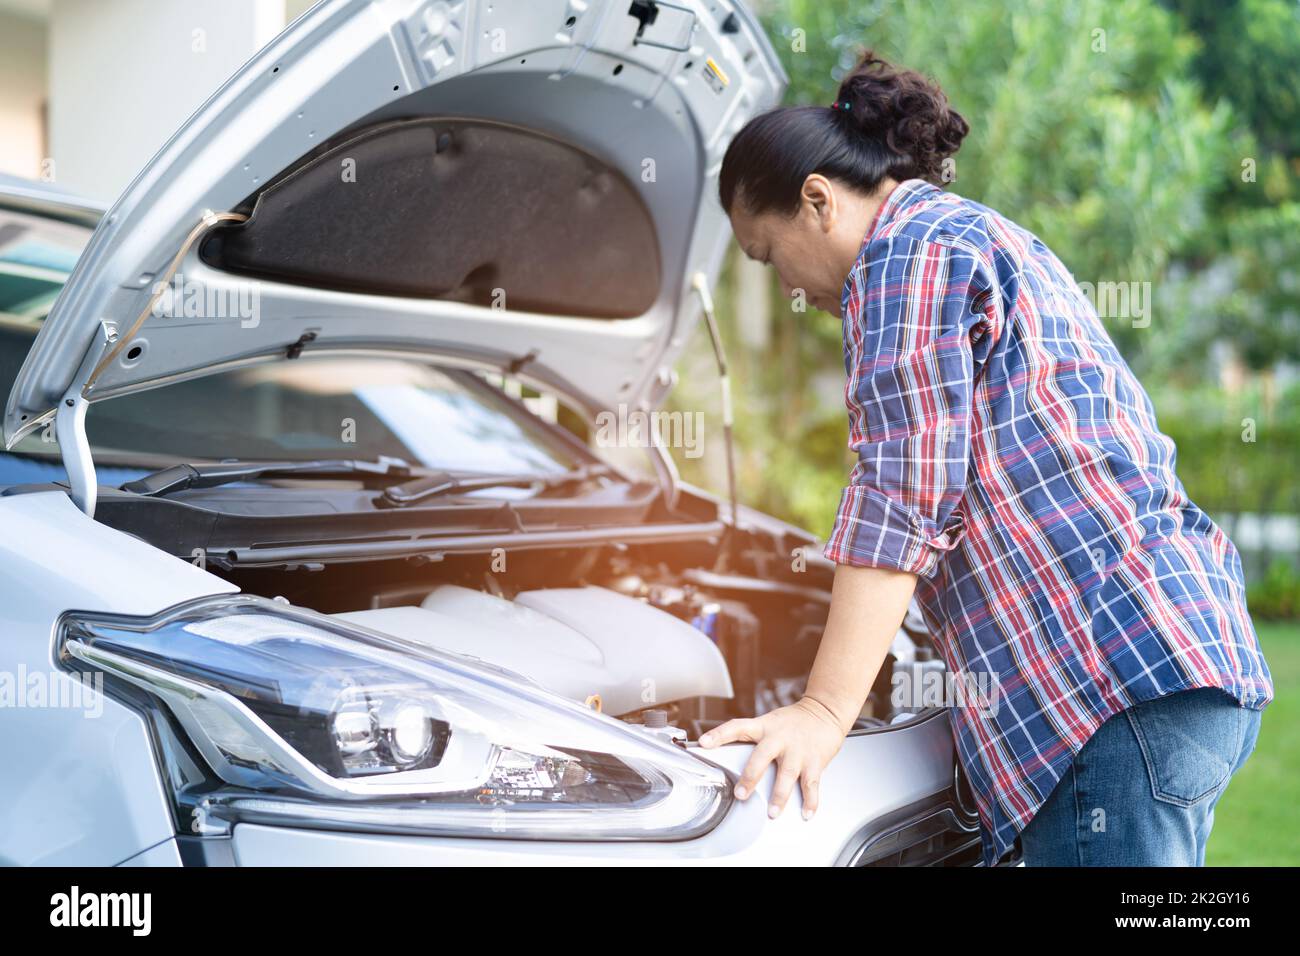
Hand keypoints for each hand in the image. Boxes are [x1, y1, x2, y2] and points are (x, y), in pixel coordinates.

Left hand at [697, 696, 848, 819]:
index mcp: (764, 727)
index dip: (719, 734)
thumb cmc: (794, 720)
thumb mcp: (770, 722)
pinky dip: (810, 801)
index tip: (704, 743)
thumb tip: (726, 755)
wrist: (825, 710)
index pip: (737, 727)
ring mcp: (798, 750)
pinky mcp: (815, 760)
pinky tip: (805, 813)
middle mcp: (780, 738)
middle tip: (741, 794)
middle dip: (751, 776)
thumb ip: (753, 739)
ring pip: (787, 774)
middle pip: (762, 756)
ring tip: (772, 812)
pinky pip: (812, 784)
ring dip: (779, 795)